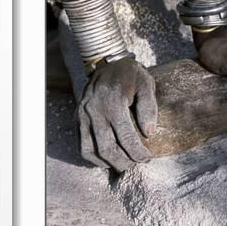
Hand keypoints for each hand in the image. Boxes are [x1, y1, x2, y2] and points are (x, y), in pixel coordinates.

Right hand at [77, 57, 157, 171]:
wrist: (107, 62)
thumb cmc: (130, 74)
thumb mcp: (146, 84)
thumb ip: (148, 108)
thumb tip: (149, 133)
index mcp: (113, 101)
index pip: (126, 137)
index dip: (138, 152)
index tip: (148, 158)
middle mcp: (94, 110)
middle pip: (107, 149)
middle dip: (125, 162)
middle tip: (137, 163)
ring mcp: (82, 115)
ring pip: (92, 151)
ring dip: (109, 162)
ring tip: (124, 163)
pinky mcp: (77, 119)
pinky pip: (82, 145)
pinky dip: (94, 157)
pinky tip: (108, 159)